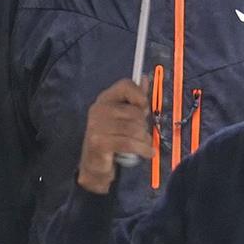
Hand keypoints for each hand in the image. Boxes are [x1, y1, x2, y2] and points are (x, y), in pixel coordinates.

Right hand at [77, 78, 155, 193]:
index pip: (126, 85)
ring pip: (135, 129)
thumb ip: (135, 99)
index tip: (145, 109)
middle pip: (135, 112)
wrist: (95, 165)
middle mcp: (99, 109)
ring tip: (144, 145)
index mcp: (105, 99)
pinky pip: (129, 143)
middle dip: (144, 126)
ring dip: (145, 140)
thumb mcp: (124, 118)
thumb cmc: (112, 139)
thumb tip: (145, 78)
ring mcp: (97, 125)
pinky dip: (143, 149)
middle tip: (143, 134)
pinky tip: (148, 153)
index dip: (140, 96)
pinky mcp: (99, 142)